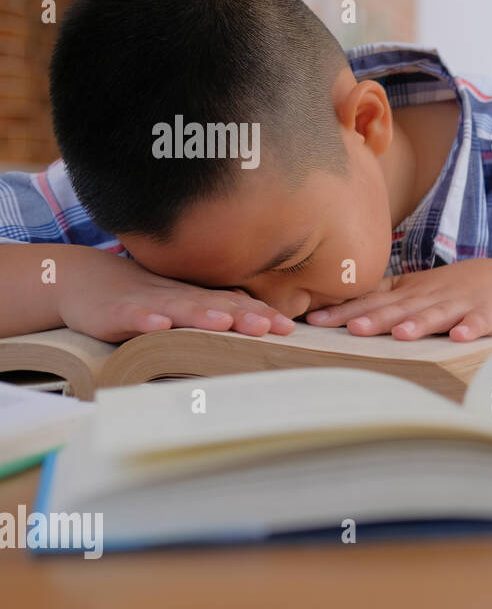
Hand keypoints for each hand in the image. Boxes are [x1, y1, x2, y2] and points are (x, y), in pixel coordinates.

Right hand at [57, 247, 294, 342]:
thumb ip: (220, 311)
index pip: (236, 306)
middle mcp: (178, 297)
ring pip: (179, 309)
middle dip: (245, 316)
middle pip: (216, 306)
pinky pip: (132, 316)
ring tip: (225, 323)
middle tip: (272, 326)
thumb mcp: (184, 304)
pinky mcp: (115, 312)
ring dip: (202, 315)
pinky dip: (145, 320)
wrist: (84, 280)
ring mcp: (147, 303)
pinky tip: (158, 325)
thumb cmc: (145, 296)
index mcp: (197, 298)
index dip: (263, 315)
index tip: (290, 328)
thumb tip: (265, 323)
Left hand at [304, 258, 491, 340]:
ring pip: (437, 315)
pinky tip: (460, 338)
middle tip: (352, 328)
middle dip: (377, 318)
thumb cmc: (451, 291)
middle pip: (400, 308)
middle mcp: (431, 297)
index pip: (373, 300)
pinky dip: (471, 329)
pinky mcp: (488, 314)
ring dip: (420, 324)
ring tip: (402, 334)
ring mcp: (460, 304)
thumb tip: (332, 313)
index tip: (315, 321)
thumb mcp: (414, 291)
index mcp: (410, 293)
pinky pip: (480, 323)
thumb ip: (381, 300)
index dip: (346, 309)